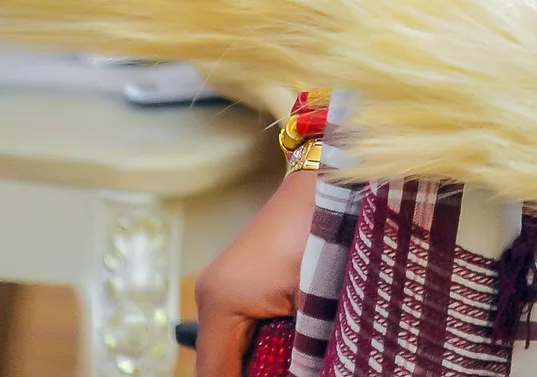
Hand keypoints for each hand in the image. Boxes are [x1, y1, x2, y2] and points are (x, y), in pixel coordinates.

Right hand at [193, 168, 316, 375]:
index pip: (214, 374)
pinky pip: (237, 323)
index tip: (281, 375)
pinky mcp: (236, 277)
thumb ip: (296, 351)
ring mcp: (220, 283)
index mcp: (219, 304)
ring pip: (227, 344)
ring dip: (253, 359)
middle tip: (286, 366)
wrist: (326, 180)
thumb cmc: (319, 236)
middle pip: (217, 362)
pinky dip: (256, 340)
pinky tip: (286, 342)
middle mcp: (210, 294)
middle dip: (248, 371)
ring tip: (287, 358)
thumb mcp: (310, 304)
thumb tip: (295, 370)